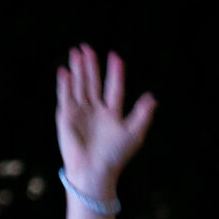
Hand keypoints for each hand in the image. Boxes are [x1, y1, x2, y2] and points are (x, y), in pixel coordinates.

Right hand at [56, 45, 156, 199]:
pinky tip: (64, 71)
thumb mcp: (133, 134)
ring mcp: (80, 112)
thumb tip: (153, 97)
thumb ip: (142, 115)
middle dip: (90, 65)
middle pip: (92, 82)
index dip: (115, 73)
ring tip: (76, 52)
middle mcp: (95, 110)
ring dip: (77, 69)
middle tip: (88, 48)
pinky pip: (65, 96)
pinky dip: (64, 83)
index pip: (114, 88)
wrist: (94, 170)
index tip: (116, 57)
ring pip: (79, 85)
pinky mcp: (66, 116)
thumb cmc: (115, 156)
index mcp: (112, 113)